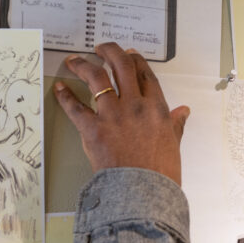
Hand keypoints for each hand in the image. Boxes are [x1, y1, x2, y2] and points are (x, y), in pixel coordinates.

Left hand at [52, 42, 188, 184]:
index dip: (136, 60)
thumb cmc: (160, 174)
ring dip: (84, 65)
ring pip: (96, 78)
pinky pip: (75, 107)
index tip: (129, 54)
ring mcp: (113, 115)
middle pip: (122, 66)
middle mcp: (135, 105)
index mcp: (156, 109)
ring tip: (75, 61)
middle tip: (101, 48)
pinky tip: (60, 88)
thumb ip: (175, 124)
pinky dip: (65, 96)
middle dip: (110, 51)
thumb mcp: (173, 144)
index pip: (145, 74)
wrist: (142, 194)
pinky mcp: (93, 129)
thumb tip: (183, 111)